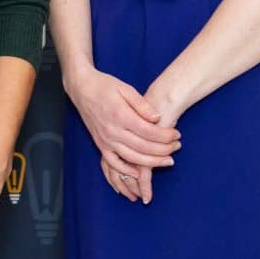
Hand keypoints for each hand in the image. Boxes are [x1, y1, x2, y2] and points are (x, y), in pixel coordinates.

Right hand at [66, 68, 179, 200]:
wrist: (82, 88)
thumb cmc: (105, 86)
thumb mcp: (126, 89)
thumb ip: (142, 105)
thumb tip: (157, 118)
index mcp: (121, 115)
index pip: (149, 132)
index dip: (166, 135)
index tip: (177, 134)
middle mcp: (113, 130)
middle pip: (143, 147)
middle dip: (164, 149)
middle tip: (177, 146)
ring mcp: (105, 140)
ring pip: (132, 158)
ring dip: (152, 162)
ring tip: (168, 160)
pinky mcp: (100, 145)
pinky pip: (113, 162)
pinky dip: (126, 170)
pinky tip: (139, 172)